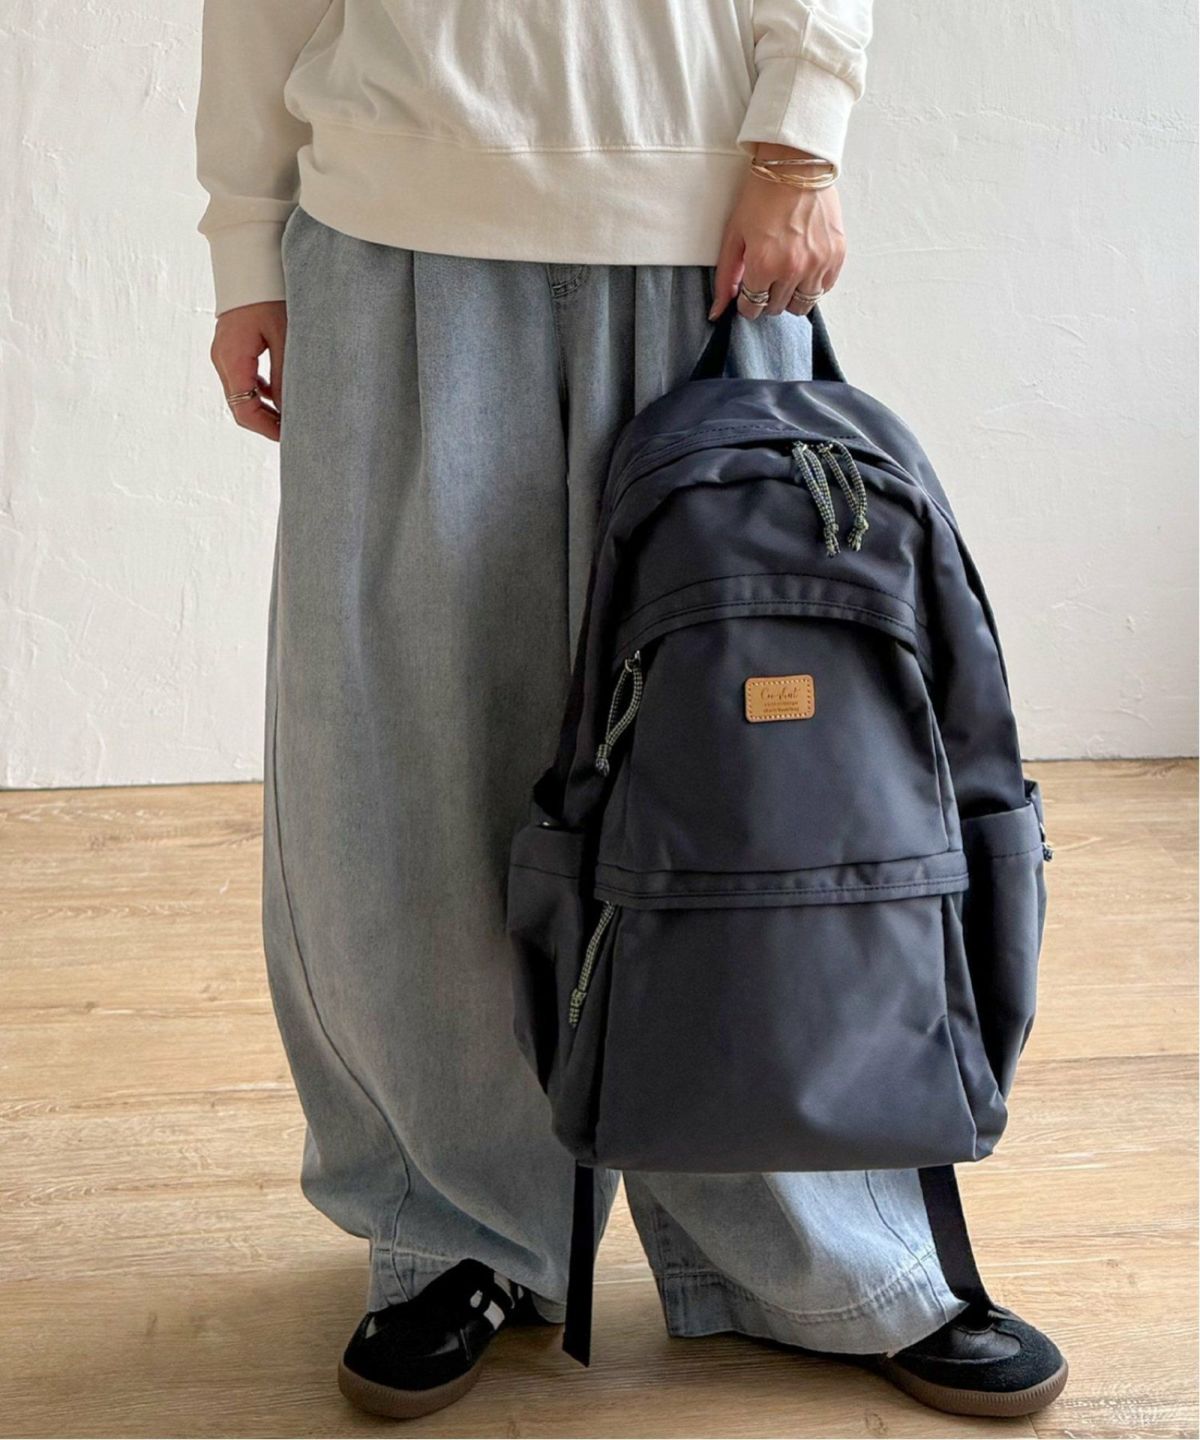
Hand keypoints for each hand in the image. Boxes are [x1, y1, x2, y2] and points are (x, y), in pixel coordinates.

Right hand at [210, 301, 287, 441]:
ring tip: (293, 414)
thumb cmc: (270, 293)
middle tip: (296, 430)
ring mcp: (224, 352)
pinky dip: (261, 390)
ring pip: (242, 393)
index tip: (292, 437)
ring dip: (265, 407)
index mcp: (232, 358)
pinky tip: (281, 391)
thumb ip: (286, 377)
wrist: (251, 258)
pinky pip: (243, 377)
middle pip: (240, 406)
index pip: (244, 410)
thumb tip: (292, 413)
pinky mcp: (231, 346)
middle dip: (267, 422)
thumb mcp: (285, 337)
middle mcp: (222, 358)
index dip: (267, 429)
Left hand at [710, 145, 845, 320]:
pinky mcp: (836, 255)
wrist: (795, 165)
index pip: (753, 308)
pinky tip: (805, 267)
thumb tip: (717, 312)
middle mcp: (792, 269)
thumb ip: (726, 277)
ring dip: (791, 295)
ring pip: (802, 305)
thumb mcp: (734, 235)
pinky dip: (814, 284)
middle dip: (768, 298)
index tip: (749, 291)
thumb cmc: (761, 196)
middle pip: (777, 308)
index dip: (748, 301)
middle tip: (767, 278)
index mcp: (763, 265)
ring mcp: (817, 263)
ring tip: (787, 276)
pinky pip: (824, 288)